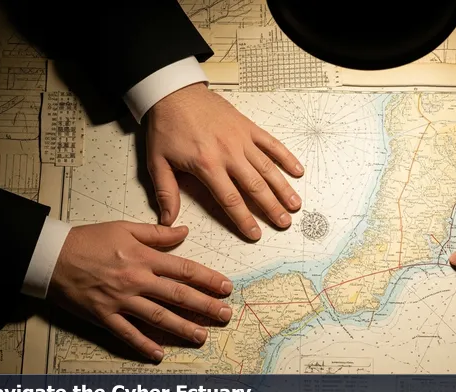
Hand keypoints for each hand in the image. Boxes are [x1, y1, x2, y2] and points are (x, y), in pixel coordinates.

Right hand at [47, 221, 233, 361]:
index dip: (208, 279)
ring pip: (158, 317)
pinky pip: (127, 333)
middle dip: (205, 306)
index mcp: (143, 258)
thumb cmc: (87, 240)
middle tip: (225, 315)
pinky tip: (159, 353)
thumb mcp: (124, 228)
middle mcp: (136, 280)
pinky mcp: (104, 315)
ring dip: (182, 327)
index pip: (184, 270)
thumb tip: (184, 231)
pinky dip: (143, 345)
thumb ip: (157, 233)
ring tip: (202, 335)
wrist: (50, 256)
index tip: (226, 287)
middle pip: (177, 295)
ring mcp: (120, 300)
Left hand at [145, 83, 303, 239]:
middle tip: (284, 223)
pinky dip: (286, 157)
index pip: (230, 199)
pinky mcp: (248, 127)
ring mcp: (241, 139)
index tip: (255, 234)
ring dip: (283, 187)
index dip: (244, 219)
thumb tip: (168, 220)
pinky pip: (271, 143)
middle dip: (271, 207)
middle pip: (255, 186)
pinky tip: (297, 170)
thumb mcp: (157, 162)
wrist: (174, 92)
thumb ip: (166, 193)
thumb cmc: (166, 126)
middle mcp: (228, 153)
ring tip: (295, 204)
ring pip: (267, 168)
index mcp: (206, 165)